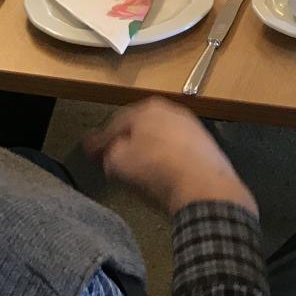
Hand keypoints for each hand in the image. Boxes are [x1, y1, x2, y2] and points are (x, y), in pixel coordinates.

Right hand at [85, 97, 257, 216]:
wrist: (204, 186)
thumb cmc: (156, 170)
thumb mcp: (119, 163)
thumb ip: (109, 153)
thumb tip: (112, 153)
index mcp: (145, 109)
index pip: (115, 123)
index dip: (100, 140)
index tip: (89, 151)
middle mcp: (169, 110)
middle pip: (140, 127)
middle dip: (127, 141)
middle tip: (113, 158)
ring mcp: (191, 126)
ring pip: (161, 138)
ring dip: (149, 150)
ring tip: (139, 169)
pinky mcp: (207, 146)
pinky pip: (178, 151)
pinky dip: (168, 160)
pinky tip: (164, 175)